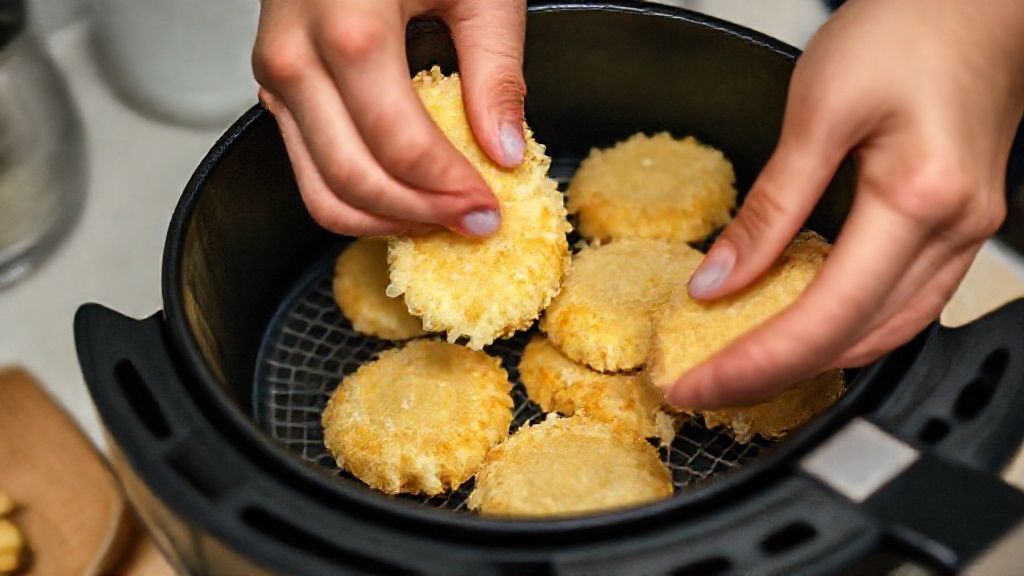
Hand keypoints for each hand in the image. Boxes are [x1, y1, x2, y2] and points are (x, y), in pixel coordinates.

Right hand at [252, 0, 526, 236]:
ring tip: (438, 219)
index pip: (400, 143)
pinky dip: (355, 195)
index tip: (490, 212)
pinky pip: (308, 166)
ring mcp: (276, 76)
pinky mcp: (276, 88)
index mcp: (348, 26)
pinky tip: (403, 195)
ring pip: (319, 187)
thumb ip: (495, 71)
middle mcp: (296, 58)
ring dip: (383, 219)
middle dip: (419, 215)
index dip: (449, 190)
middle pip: (352, 178)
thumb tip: (504, 151)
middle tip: (471, 225)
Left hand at [667, 0, 1023, 407]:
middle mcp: (953, 231)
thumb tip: (716, 281)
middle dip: (771, 375)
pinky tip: (806, 326)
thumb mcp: (816, 110)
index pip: (822, 317)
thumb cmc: (907, 27)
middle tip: (705, 385)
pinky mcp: (957, 227)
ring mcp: (964, 234)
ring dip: (812, 361)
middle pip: (854, 341)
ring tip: (743, 366)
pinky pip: (902, 304)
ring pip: (885, 334)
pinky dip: (847, 328)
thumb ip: (768, 207)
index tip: (695, 384)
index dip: (753, 363)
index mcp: (917, 199)